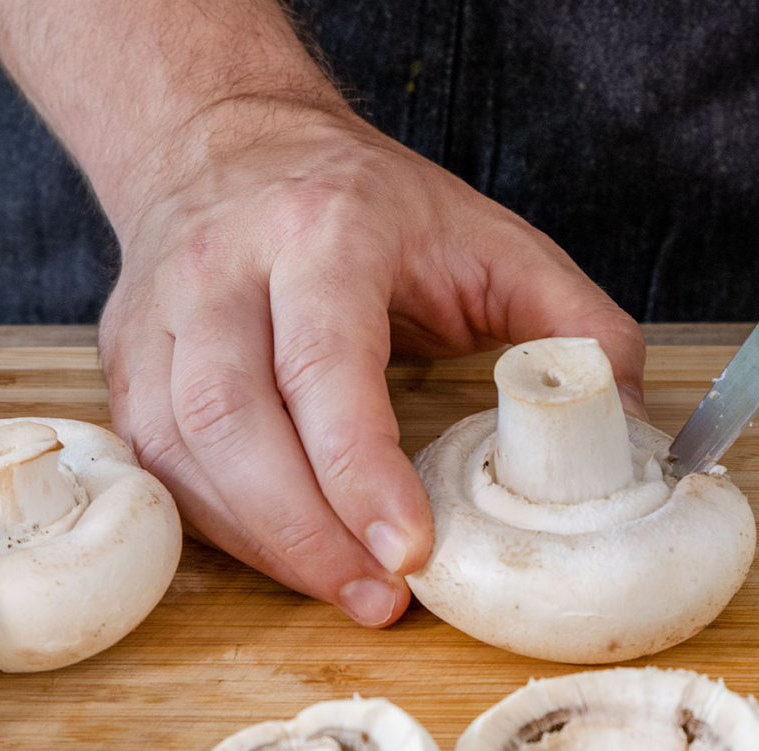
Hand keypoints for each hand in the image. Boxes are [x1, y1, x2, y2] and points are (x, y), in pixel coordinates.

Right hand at [99, 99, 645, 626]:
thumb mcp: (492, 237)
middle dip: (305, 532)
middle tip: (380, 599)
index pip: (324, 362)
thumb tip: (631, 423)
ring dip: (264, 543)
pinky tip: (286, 558)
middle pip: (232, 418)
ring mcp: (160, 319)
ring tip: (345, 594)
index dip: (359, 470)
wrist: (227, 144)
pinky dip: (222, 528)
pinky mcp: (127, 366)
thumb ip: (574, 321)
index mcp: (322, 232)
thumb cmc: (368, 203)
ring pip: (183, 450)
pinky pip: (161, 467)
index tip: (409, 551)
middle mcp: (221, 271)